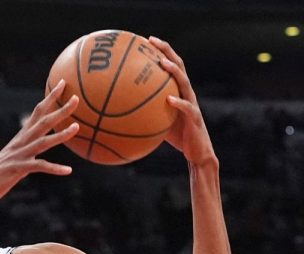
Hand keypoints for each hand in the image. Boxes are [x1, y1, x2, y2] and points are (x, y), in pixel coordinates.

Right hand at [0, 79, 78, 207]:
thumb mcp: (14, 156)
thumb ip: (26, 148)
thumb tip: (39, 145)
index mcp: (21, 137)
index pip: (37, 112)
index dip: (50, 97)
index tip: (62, 84)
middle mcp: (21, 142)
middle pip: (43, 122)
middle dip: (60, 110)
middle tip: (76, 99)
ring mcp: (19, 155)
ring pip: (43, 142)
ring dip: (60, 135)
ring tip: (77, 127)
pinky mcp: (17, 169)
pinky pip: (39, 167)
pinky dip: (54, 168)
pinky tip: (68, 170)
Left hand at [149, 36, 215, 164]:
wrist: (197, 152)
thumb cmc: (176, 136)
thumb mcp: (157, 122)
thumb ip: (144, 113)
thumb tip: (118, 113)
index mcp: (178, 91)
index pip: (170, 66)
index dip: (160, 52)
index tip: (145, 40)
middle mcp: (186, 93)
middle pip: (179, 66)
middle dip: (166, 51)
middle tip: (152, 41)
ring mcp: (192, 104)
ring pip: (185, 82)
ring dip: (174, 71)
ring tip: (163, 63)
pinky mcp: (195, 118)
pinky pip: (187, 108)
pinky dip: (179, 102)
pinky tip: (169, 99)